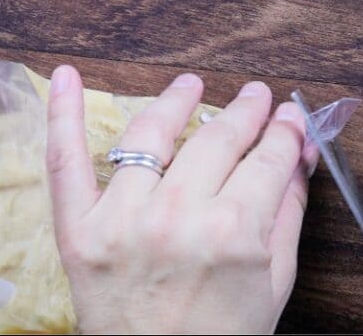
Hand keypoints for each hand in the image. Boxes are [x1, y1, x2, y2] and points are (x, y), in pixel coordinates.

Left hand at [45, 66, 317, 333]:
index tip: (288, 118)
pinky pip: (66, 161)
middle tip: (254, 96)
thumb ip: (289, 213)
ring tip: (190, 86)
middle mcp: (178, 217)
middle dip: (246, 111)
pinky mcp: (78, 230)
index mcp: (234, 233)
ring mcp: (122, 219)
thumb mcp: (274, 283)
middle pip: (219, 139)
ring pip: (152, 134)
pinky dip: (62, 114)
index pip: (268, 158)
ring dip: (177, 100)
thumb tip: (300, 155)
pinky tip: (65, 78)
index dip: (284, 131)